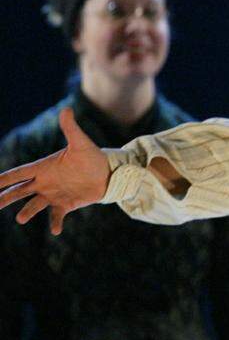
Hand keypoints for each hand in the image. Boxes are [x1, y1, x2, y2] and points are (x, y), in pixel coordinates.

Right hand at [0, 108, 109, 234]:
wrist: (108, 173)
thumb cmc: (93, 157)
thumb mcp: (81, 143)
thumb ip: (71, 128)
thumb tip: (66, 109)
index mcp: (44, 167)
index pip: (19, 173)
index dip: (4, 178)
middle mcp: (45, 182)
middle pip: (19, 191)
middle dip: (5, 197)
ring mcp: (54, 195)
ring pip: (34, 205)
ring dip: (27, 212)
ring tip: (20, 219)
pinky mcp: (66, 204)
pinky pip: (56, 216)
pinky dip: (55, 223)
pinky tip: (55, 231)